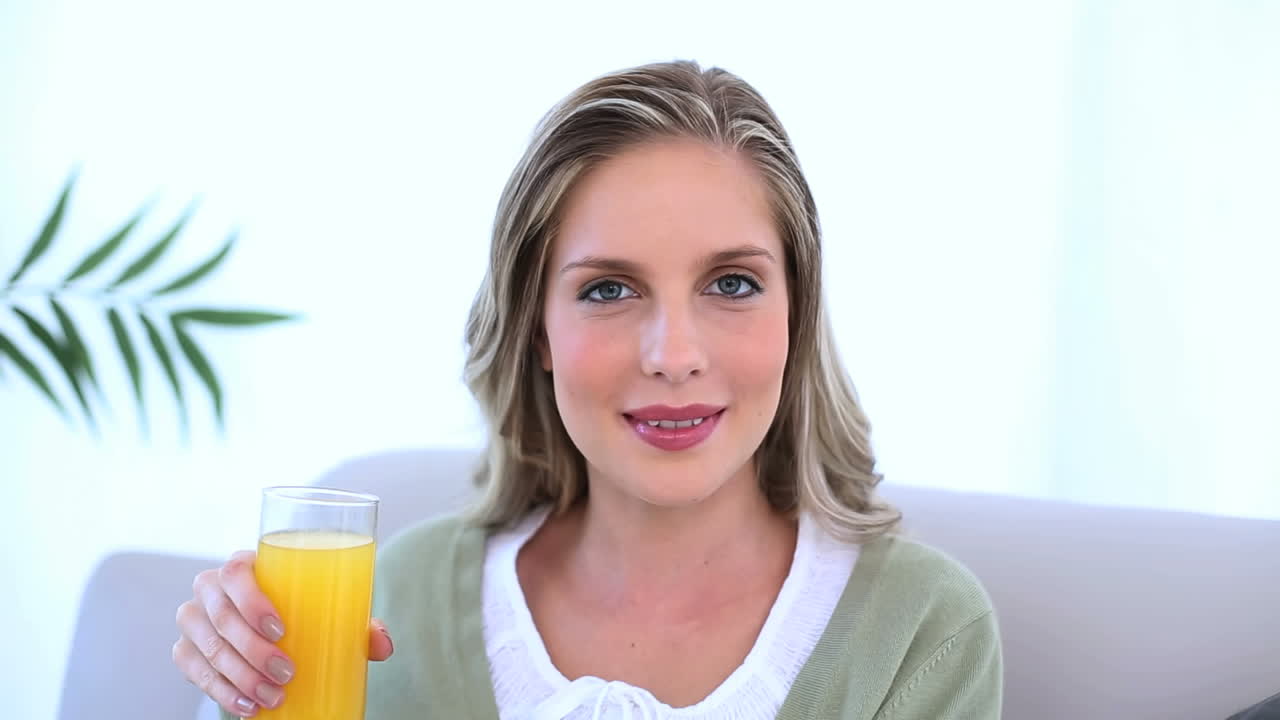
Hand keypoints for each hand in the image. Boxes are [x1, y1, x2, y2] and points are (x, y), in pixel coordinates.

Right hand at [171, 550, 393, 716]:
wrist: (267, 624)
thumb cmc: (300, 609)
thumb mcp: (325, 610)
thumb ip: (356, 624)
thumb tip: (383, 645)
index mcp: (244, 566)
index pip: (235, 573)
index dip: (252, 601)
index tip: (281, 629)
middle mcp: (211, 588)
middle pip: (222, 616)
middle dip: (253, 650)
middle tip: (287, 673)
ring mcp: (194, 619)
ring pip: (207, 647)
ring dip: (240, 677)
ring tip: (272, 697)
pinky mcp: (185, 649)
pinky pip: (194, 671)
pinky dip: (221, 692)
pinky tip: (246, 707)